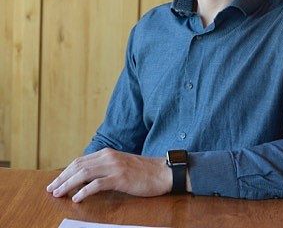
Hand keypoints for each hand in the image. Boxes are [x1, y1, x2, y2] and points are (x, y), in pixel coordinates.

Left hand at [46, 148, 171, 202]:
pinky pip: (97, 184)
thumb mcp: (121, 165)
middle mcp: (109, 157)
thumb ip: (105, 168)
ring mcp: (114, 166)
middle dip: (62, 178)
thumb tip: (86, 180)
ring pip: (84, 174)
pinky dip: (84, 191)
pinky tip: (77, 198)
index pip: (80, 161)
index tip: (56, 182)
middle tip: (51, 190)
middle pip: (78, 166)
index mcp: (108, 153)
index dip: (66, 172)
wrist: (162, 172)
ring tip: (58, 194)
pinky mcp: (120, 178)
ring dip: (68, 184)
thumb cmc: (142, 171)